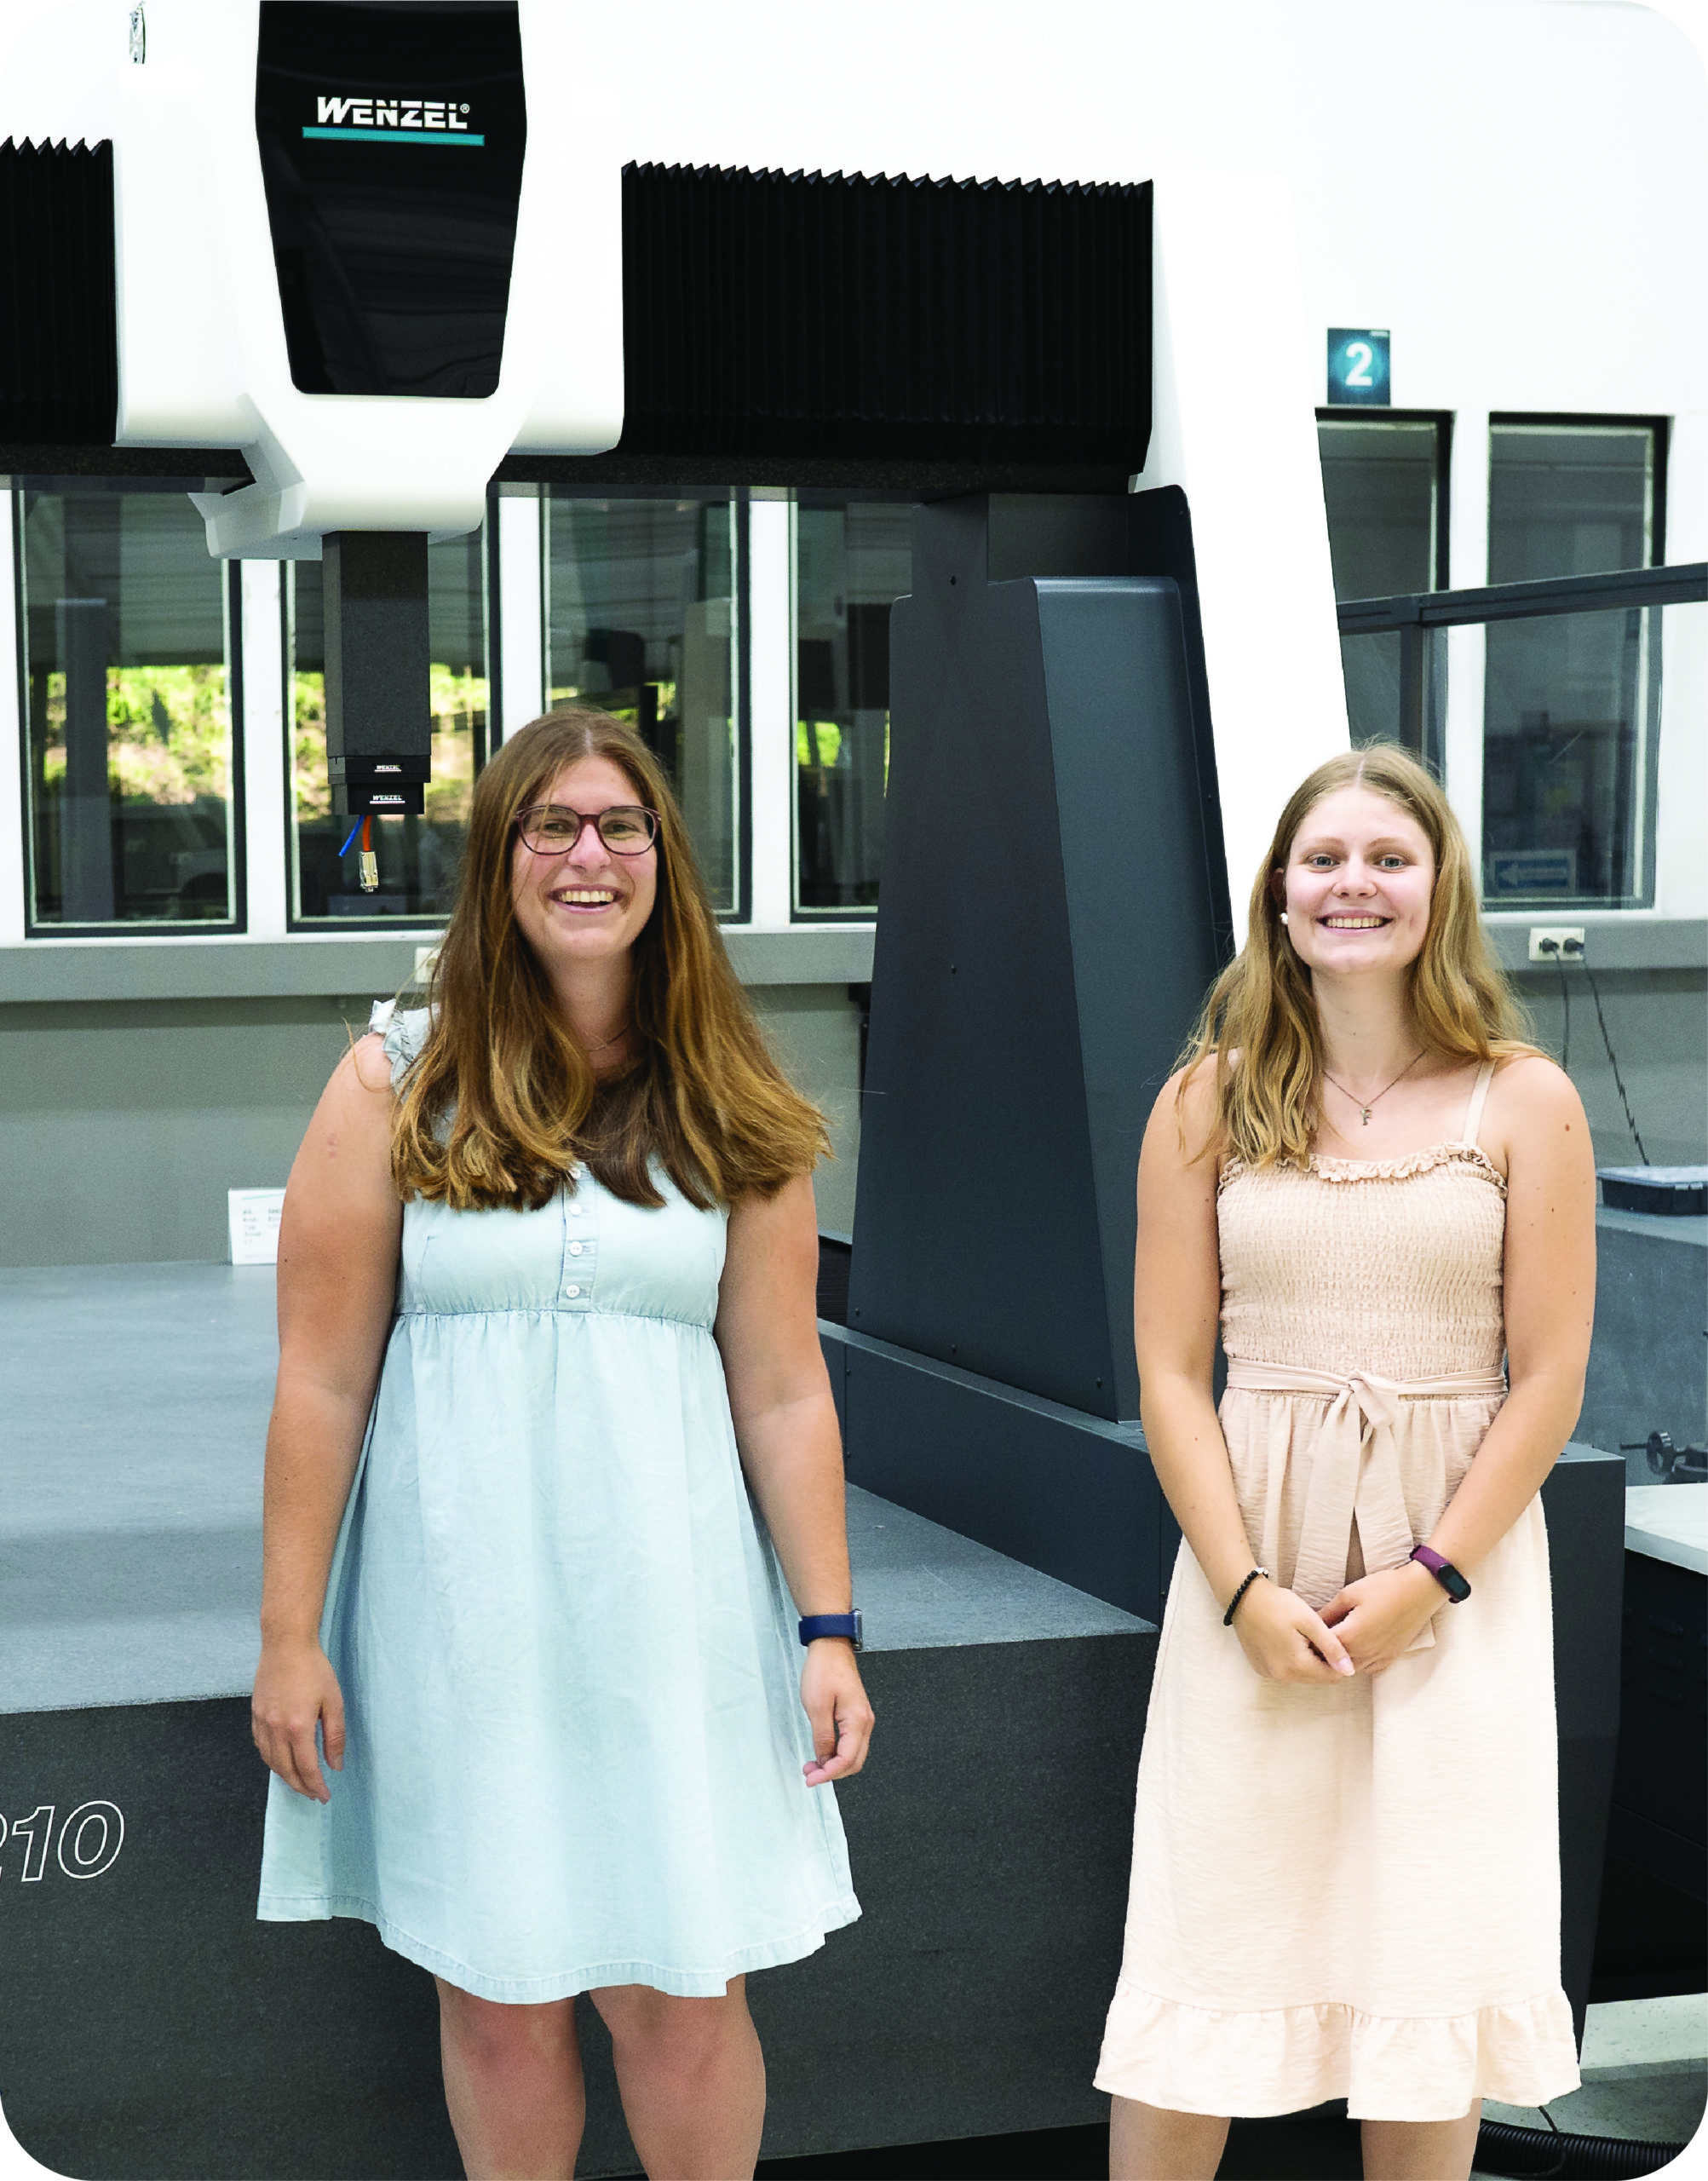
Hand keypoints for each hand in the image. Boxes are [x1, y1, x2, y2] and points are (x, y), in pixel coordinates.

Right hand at [252, 1637, 345, 1801]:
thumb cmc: (314, 1669)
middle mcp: (275, 1730)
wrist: (285, 1645)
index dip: (315, 1786)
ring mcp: (261, 1723)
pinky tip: (281, 1761)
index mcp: (297, 1727)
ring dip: (285, 1776)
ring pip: (270, 1761)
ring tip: (300, 1782)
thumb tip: (335, 1765)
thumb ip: (334, 1736)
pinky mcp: (254, 1716)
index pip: (306, 1768)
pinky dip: (271, 1760)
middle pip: (285, 1770)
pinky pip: (261, 1747)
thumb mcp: (333, 1701)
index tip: (324, 1796)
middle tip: (313, 1794)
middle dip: (300, 1786)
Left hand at [799, 1640, 874, 1785]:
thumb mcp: (816, 1706)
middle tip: (809, 1775)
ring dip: (834, 1764)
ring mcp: (861, 1718)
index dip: (829, 1774)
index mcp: (858, 1721)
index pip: (847, 1760)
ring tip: (812, 1765)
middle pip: (854, 1761)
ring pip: (853, 1753)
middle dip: (832, 1773)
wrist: (830, 1646)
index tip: (810, 1779)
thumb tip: (825, 1760)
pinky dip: (836, 1752)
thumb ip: (822, 1737)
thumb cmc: (824, 1670)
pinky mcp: (855, 1714)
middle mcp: (864, 1722)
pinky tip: (822, 1751)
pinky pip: (850, 1742)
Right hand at [1229, 1578, 1356, 1682]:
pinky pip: (1285, 1671)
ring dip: (1307, 1661)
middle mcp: (1282, 1676)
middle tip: (1317, 1635)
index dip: (1339, 1660)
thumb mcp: (1310, 1621)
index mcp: (1297, 1665)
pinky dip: (1291, 1660)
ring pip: (1301, 1675)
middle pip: (1316, 1677)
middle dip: (1323, 1661)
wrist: (1243, 1597)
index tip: (1334, 1640)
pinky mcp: (1260, 1668)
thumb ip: (1332, 1647)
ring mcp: (1269, 1673)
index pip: (1332, 1676)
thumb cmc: (1279, 1605)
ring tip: (1302, 1636)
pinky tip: (1286, 1640)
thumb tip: (1349, 1671)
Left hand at [1319, 1562, 1442, 1673]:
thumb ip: (1328, 1612)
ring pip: (1351, 1668)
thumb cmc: (1384, 1588)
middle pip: (1334, 1662)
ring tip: (1336, 1641)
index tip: (1303, 1634)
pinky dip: (1359, 1661)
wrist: (1419, 1591)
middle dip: (1323, 1652)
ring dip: (1341, 1659)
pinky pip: (1369, 1668)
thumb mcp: (1349, 1593)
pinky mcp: (1391, 1658)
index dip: (1310, 1640)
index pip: (1320, 1647)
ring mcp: (1379, 1658)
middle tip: (1316, 1639)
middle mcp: (1364, 1653)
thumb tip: (1312, 1622)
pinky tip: (1358, 1646)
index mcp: (1350, 1636)